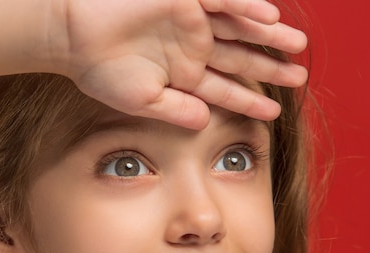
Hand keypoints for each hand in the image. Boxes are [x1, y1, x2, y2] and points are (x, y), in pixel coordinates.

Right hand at [50, 0, 307, 128]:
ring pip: (238, 27)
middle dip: (269, 68)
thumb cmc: (100, 70)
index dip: (249, 101)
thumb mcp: (142, 100)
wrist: (71, 33)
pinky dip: (244, 6)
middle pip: (239, 58)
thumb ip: (177, 111)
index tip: (274, 114)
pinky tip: (269, 17)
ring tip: (297, 48)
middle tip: (298, 78)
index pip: (224, 89)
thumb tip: (205, 123)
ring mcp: (190, 19)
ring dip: (267, 36)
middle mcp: (191, 47)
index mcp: (182, 74)